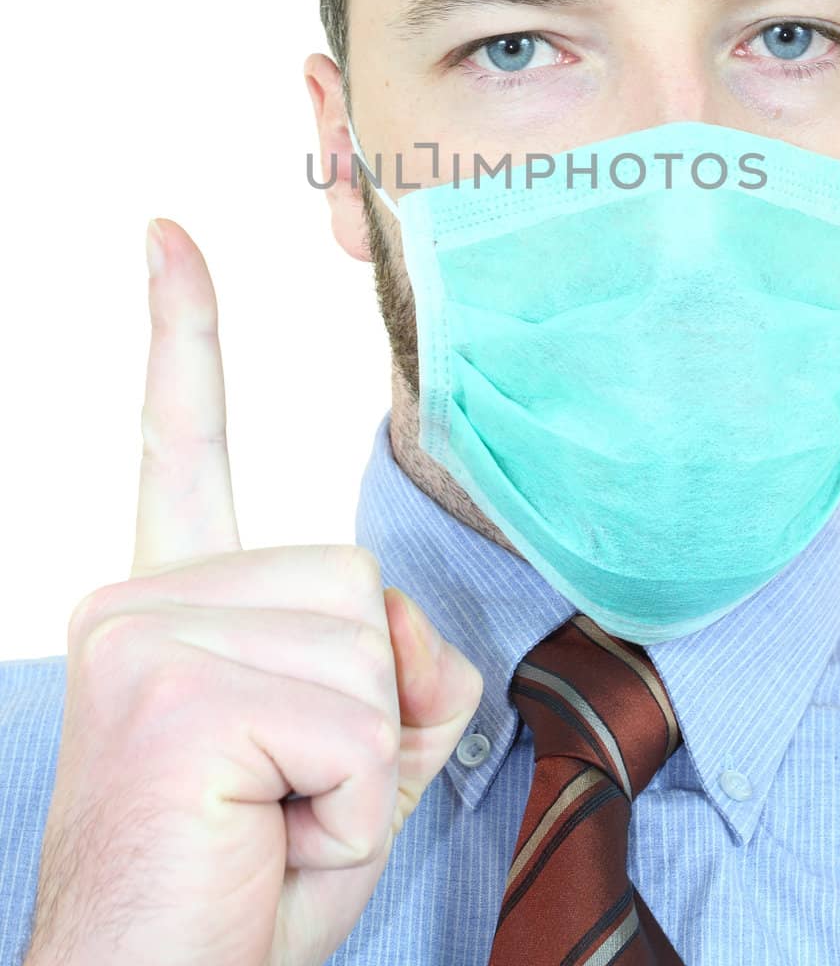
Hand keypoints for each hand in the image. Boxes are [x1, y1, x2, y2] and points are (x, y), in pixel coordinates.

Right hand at [27, 218, 482, 965]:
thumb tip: (408, 625)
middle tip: (281, 806)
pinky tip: (264, 839)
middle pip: (361, 582)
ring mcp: (151, 631)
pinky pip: (362, 715)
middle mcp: (142, 595)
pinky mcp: (178, 688)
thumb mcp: (348, 764)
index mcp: (171, 601)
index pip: (183, 439)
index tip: (166, 233)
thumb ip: (395, 671)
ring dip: (361, 764)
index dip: (183, 331)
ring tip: (269, 825)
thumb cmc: (242, 896)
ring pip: (372, 645)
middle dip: (369, 714)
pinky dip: (351, 804)